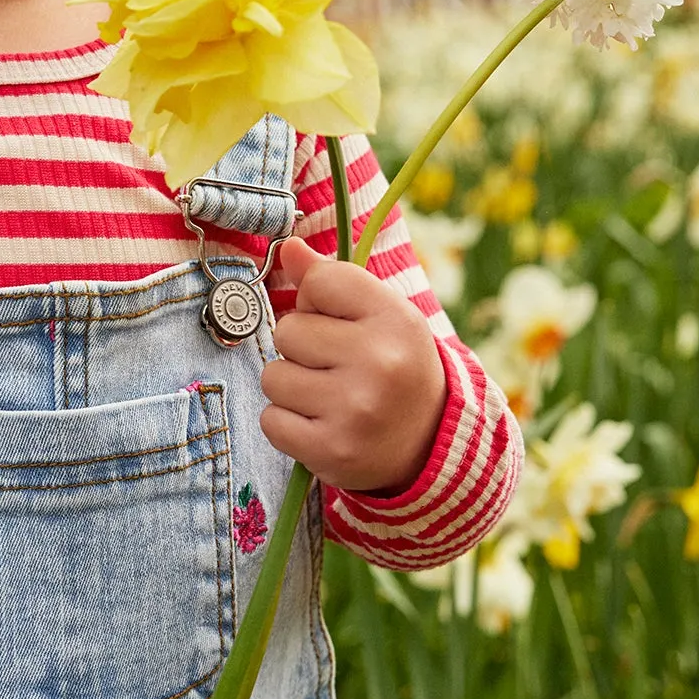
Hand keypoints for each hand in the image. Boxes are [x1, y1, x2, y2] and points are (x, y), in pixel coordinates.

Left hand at [259, 236, 446, 495]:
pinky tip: (319, 423)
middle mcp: (379, 363)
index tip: (343, 323)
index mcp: (395, 319)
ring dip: (290, 386)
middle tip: (335, 367)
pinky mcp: (331, 451)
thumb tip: (288, 247)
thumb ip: (332, 279)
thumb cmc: (394, 366)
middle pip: (287, 330)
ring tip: (327, 396)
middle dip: (301, 347)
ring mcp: (355, 411)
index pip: (320, 281)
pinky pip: (270, 420)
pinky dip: (286, 423)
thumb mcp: (380, 315)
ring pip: (272, 376)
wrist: (428, 444)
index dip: (318, 300)